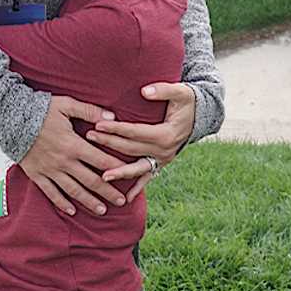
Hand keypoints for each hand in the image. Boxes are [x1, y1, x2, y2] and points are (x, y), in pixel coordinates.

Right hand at [19, 95, 128, 215]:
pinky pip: (51, 192)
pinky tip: (71, 210)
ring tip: (102, 210)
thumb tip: (112, 118)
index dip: (116, 168)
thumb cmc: (40, 110)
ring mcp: (50, 170)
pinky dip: (61, 203)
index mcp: (74, 145)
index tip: (128, 175)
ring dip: (88, 201)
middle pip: (90, 180)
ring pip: (73, 190)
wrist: (10, 120)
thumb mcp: (66, 105)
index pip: (100, 160)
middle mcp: (64, 162)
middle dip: (107, 192)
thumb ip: (89, 111)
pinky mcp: (37, 175)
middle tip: (121, 201)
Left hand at [87, 83, 197, 198]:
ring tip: (103, 177)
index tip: (98, 124)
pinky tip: (126, 199)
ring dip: (120, 172)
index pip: (135, 132)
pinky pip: (148, 177)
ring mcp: (163, 159)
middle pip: (131, 149)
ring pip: (137, 168)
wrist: (200, 116)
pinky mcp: (162, 163)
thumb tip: (144, 91)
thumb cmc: (187, 102)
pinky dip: (138, 188)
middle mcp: (164, 150)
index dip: (116, 129)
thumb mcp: (180, 92)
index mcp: (166, 134)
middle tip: (89, 138)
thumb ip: (163, 90)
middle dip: (109, 143)